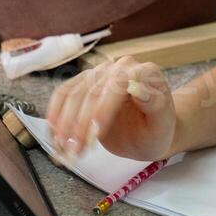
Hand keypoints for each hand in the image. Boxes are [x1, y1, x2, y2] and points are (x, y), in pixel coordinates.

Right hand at [45, 56, 175, 162]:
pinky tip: (53, 131)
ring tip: (63, 146)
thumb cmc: (159, 128)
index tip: (96, 131)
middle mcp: (122, 67)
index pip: (119, 84)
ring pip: (75, 93)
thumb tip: (137, 89)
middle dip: (82, 121)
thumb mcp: (162, 121)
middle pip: (93, 90)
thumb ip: (154, 103)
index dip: (105, 107)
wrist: (149, 133)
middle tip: (75, 148)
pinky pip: (65, 93)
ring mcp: (101, 74)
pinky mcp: (85, 84)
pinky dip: (56, 113)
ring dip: (65, 121)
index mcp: (144, 72)